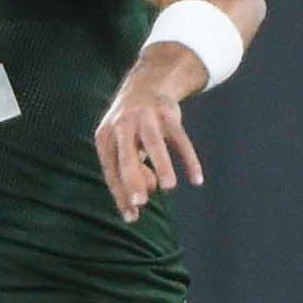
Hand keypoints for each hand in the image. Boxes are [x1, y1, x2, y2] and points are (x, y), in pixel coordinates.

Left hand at [94, 48, 204, 223]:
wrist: (147, 85)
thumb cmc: (130, 127)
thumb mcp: (123, 146)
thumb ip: (130, 171)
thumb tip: (142, 196)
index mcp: (105, 137)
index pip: (111, 170)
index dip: (120, 194)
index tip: (132, 217)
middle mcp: (122, 126)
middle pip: (126, 156)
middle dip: (133, 179)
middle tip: (141, 202)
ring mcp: (145, 117)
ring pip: (154, 144)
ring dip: (162, 166)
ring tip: (169, 188)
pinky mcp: (168, 113)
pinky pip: (180, 138)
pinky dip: (189, 159)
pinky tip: (196, 179)